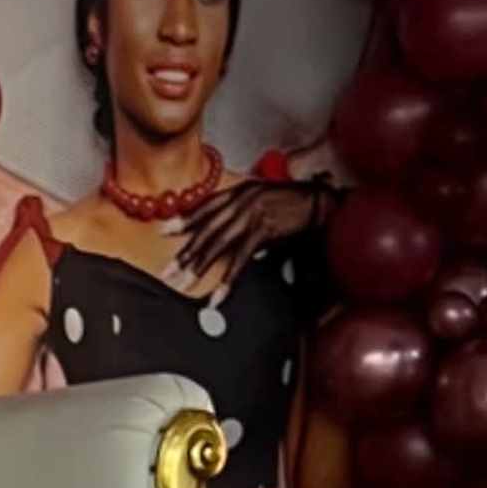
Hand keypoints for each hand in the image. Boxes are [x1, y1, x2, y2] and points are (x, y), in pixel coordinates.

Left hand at [171, 177, 317, 286]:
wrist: (322, 202)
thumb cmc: (296, 203)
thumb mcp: (264, 201)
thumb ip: (244, 217)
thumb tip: (230, 238)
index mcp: (240, 192)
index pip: (206, 207)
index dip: (184, 220)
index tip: (164, 231)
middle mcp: (241, 200)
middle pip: (206, 230)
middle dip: (184, 252)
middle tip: (167, 270)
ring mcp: (251, 215)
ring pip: (217, 245)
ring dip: (198, 267)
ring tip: (183, 284)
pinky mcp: (264, 231)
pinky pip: (240, 260)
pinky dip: (227, 280)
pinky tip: (216, 296)